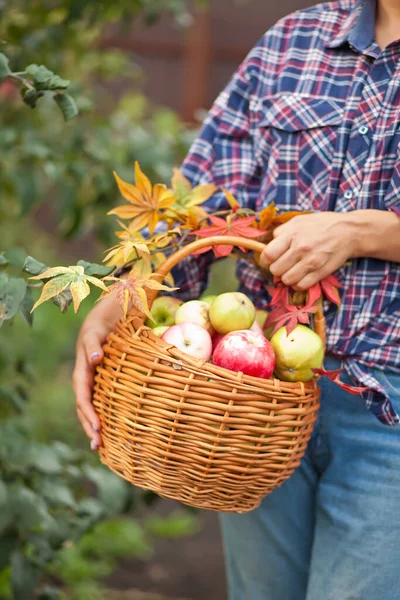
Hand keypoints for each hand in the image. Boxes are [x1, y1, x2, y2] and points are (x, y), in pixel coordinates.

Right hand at [73, 292, 122, 449]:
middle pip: (85, 404)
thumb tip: (93, 360)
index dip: (88, 413)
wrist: (118, 305)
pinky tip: (115, 426)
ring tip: (103, 445)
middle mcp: (89, 372)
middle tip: (98, 446)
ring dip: (97, 423)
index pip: (83, 395)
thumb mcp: (98, 327)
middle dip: (90, 426)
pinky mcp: (110, 372)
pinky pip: (107, 395)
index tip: (98, 429)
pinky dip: (109, 411)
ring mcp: (99, 374)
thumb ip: (94, 342)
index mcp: (84, 365)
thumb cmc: (107, 316)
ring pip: (94, 403)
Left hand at [259, 212, 355, 290]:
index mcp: (292, 235)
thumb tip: (267, 243)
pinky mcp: (320, 273)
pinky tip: (301, 276)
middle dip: (277, 268)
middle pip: (275, 270)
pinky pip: (301, 286)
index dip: (265, 260)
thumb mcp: (298, 221)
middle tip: (283, 264)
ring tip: (292, 270)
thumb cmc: (322, 224)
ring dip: (287, 277)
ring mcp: (311, 262)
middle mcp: (300, 249)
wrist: (348, 232)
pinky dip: (298, 284)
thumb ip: (281, 232)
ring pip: (286, 280)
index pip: (268, 255)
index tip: (268, 259)